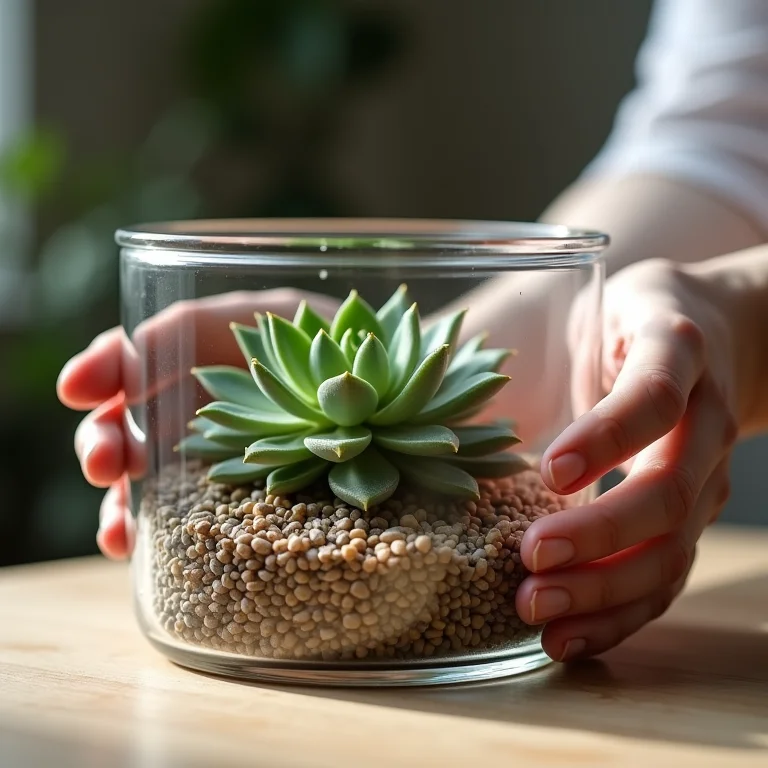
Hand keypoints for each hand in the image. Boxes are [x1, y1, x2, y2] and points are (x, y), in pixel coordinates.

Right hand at [56, 289, 339, 559]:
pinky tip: (140, 548)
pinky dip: (153, 536)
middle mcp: (193, 411)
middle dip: (101, 445)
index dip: (98, 371)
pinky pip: (185, 521)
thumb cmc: (333, 344)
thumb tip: (130, 355)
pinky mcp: (238, 501)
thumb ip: (202, 323)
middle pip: (123, 428)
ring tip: (119, 526)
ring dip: (118, 505)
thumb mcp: (271, 313)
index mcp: (195, 358)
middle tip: (105, 462)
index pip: (129, 361)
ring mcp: (212, 459)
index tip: (78, 388)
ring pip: (144, 485)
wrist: (394, 393)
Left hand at [514, 258, 739, 661]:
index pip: (655, 396)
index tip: (550, 471)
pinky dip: (618, 615)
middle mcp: (705, 418)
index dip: (608, 436)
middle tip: (531, 557)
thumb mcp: (582, 301)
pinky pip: (666, 576)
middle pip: (670, 490)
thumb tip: (417, 376)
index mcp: (674, 350)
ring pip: (673, 549)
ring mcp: (707, 475)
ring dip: (605, 589)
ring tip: (537, 611)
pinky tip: (567, 637)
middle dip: (600, 534)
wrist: (710, 338)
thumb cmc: (623, 319)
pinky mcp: (692, 517)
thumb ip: (514, 332)